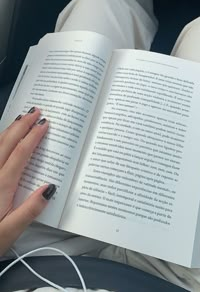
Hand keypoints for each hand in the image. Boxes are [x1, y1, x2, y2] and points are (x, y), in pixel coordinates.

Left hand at [0, 107, 54, 255]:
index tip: (44, 123)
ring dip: (10, 129)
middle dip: (22, 125)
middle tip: (35, 111)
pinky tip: (2, 139)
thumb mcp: (9, 232)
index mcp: (1, 185)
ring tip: (21, 119)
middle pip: (7, 142)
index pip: (21, 153)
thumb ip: (30, 210)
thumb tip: (49, 188)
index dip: (33, 136)